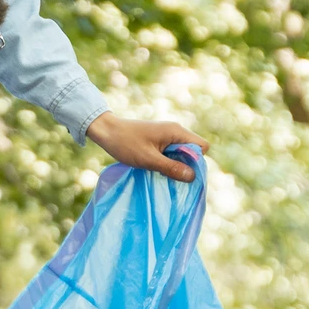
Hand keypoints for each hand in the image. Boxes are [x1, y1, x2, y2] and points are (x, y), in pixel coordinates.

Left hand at [85, 111, 209, 182]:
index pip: (202, 146)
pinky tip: (155, 168)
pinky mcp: (158, 140)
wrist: (106, 131)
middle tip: (169, 175)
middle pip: (192, 150)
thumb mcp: (148, 159)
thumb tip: (192, 177)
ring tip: (160, 172)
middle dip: (185, 164)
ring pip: (181, 153)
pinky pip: (170, 152)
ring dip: (174, 164)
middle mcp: (175, 131)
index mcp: (176, 132)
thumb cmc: (126, 144)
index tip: (182, 172)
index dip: (196, 161)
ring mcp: (166, 135)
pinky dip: (166, 161)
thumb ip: (170, 167)